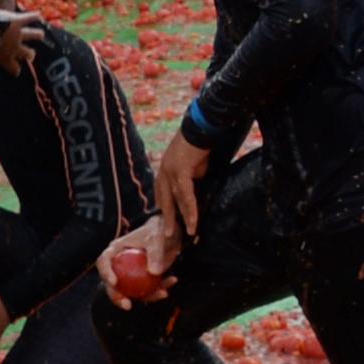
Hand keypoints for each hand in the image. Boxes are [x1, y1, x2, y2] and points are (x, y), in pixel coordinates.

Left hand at [0, 12, 43, 76]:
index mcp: (5, 59)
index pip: (14, 68)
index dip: (16, 69)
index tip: (16, 70)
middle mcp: (15, 48)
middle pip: (27, 53)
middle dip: (30, 54)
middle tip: (31, 55)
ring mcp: (18, 33)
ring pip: (32, 34)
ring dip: (36, 34)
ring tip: (40, 34)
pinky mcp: (18, 21)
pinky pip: (28, 18)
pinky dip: (33, 16)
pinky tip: (37, 14)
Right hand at [99, 215, 178, 302]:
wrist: (169, 235)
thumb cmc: (158, 231)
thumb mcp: (157, 239)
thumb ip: (155, 253)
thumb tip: (154, 273)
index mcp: (116, 250)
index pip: (104, 262)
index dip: (105, 272)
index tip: (114, 282)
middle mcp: (119, 264)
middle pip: (112, 284)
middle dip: (117, 297)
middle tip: (127, 305)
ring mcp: (130, 275)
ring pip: (131, 292)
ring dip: (146, 297)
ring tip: (161, 294)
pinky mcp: (142, 281)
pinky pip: (147, 290)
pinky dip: (158, 291)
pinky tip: (167, 290)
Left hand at [154, 129, 213, 243]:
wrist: (201, 127)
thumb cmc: (199, 145)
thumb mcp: (193, 166)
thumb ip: (190, 180)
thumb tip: (194, 195)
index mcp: (164, 171)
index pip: (162, 195)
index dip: (166, 210)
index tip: (168, 224)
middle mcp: (163, 172)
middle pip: (164, 200)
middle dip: (168, 219)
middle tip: (169, 236)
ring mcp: (169, 171)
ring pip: (176, 200)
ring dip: (183, 217)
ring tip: (189, 231)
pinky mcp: (180, 170)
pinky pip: (185, 194)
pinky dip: (190, 208)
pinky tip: (193, 220)